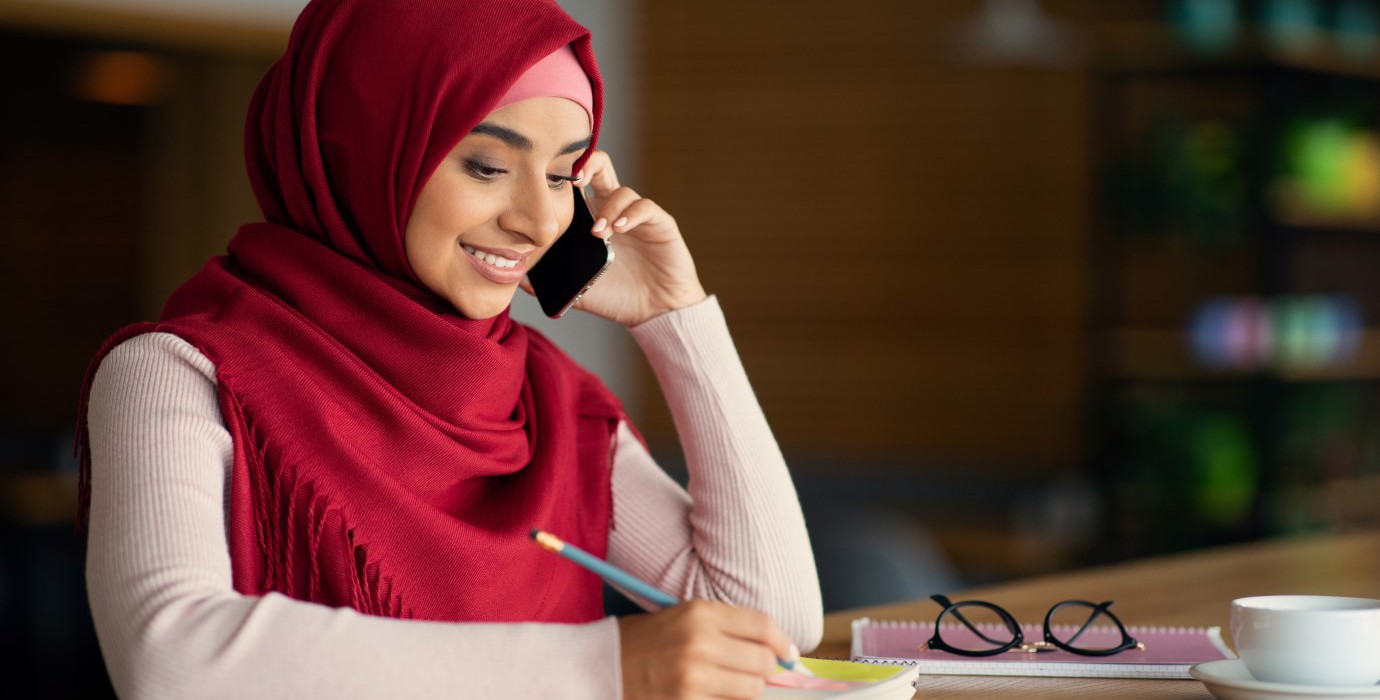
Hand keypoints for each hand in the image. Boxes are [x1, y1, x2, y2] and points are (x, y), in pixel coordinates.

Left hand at [523, 150, 707, 325]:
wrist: (654, 313)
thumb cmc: (617, 297)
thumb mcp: (577, 288)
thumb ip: (549, 281)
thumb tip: (517, 276)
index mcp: (591, 218)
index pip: (576, 185)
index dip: (562, 178)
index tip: (545, 185)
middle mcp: (613, 209)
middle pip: (599, 167)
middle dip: (585, 167)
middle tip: (573, 183)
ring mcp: (637, 215)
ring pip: (621, 190)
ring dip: (607, 209)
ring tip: (597, 233)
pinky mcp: (659, 223)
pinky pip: (645, 207)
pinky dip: (630, 215)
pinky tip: (618, 230)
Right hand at [617, 599, 797, 699]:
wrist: (600, 666)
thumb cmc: (644, 640)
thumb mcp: (684, 617)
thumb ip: (727, 629)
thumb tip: (775, 652)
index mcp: (701, 613)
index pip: (763, 625)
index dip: (782, 642)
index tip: (787, 654)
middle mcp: (700, 643)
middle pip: (763, 661)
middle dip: (766, 670)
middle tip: (756, 672)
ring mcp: (694, 677)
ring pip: (752, 689)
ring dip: (748, 690)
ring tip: (730, 685)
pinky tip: (714, 695)